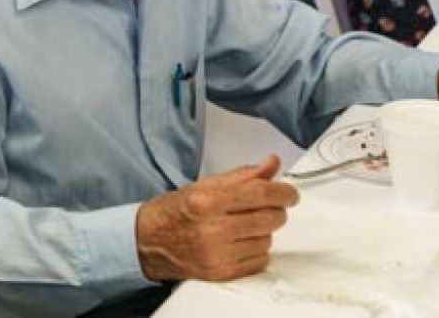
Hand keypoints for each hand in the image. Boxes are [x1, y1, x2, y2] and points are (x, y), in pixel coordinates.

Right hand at [135, 155, 297, 281]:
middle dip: (276, 210)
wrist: (149, 240)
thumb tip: (271, 165)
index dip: (284, 192)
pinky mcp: (220, 273)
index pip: (262, 194)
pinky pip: (259, 261)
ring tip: (243, 225)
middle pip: (270, 219)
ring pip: (267, 240)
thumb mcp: (205, 185)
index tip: (290, 193)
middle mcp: (212, 229)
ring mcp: (216, 254)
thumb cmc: (175, 211)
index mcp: (207, 201)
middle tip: (268, 207)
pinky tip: (241, 241)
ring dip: (263, 231)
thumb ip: (243, 175)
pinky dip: (257, 250)